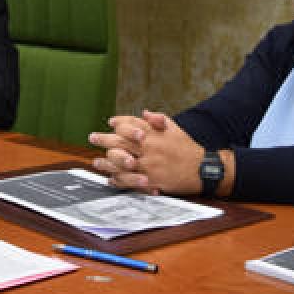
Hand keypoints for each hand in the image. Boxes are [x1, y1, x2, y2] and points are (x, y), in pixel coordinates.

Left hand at [89, 110, 206, 194]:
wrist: (201, 169)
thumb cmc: (187, 147)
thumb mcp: (175, 128)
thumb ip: (158, 120)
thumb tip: (144, 112)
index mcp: (153, 134)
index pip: (131, 125)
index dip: (118, 123)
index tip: (110, 122)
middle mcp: (148, 148)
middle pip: (120, 142)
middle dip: (104, 139)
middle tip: (93, 137)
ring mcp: (148, 165)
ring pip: (121, 163)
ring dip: (106, 162)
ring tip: (96, 161)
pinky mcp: (151, 181)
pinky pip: (129, 181)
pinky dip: (118, 180)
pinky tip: (111, 179)